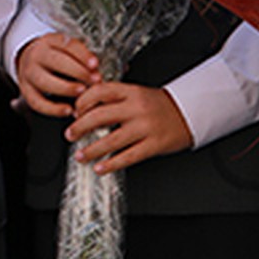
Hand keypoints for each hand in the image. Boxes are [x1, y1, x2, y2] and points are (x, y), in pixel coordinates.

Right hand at [16, 33, 100, 115]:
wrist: (30, 62)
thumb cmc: (57, 58)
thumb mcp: (66, 51)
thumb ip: (81, 60)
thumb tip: (96, 74)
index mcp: (49, 41)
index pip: (66, 44)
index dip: (82, 54)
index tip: (95, 64)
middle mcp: (36, 55)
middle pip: (56, 61)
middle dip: (78, 71)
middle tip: (94, 80)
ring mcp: (29, 73)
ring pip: (45, 81)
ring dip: (66, 88)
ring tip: (82, 92)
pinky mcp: (26, 91)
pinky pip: (37, 102)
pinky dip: (53, 109)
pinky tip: (69, 110)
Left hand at [66, 82, 192, 173]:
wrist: (188, 112)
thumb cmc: (158, 104)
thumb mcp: (136, 93)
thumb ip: (113, 98)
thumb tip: (86, 109)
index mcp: (130, 91)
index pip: (99, 92)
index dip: (82, 102)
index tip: (74, 111)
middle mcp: (136, 108)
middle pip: (100, 116)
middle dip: (80, 127)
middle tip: (70, 134)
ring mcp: (145, 127)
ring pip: (112, 139)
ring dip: (92, 149)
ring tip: (80, 155)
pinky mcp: (154, 145)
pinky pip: (128, 156)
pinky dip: (111, 163)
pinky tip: (100, 167)